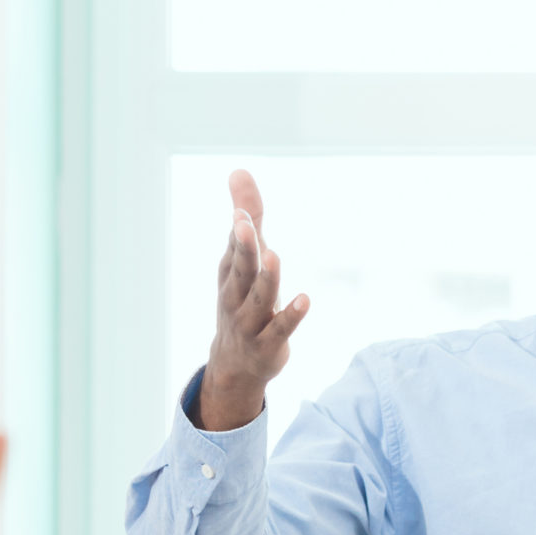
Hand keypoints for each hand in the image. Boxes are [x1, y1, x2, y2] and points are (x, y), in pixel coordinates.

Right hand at [199, 169, 307, 433]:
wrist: (234, 364)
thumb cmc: (240, 300)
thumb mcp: (242, 259)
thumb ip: (247, 216)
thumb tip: (238, 171)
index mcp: (230, 273)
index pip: (234, 248)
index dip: (238, 229)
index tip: (241, 210)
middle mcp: (235, 296)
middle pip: (240, 270)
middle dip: (242, 249)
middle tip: (243, 225)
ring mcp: (250, 322)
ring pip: (258, 299)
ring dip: (266, 279)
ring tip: (274, 256)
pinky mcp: (268, 344)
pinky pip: (280, 329)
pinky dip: (291, 316)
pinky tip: (305, 300)